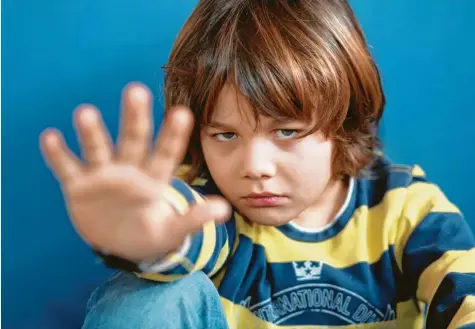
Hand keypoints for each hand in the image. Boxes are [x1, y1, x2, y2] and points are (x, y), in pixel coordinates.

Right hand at [39, 83, 230, 262]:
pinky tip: (50, 137)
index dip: (173, 136)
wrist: (121, 244)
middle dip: (134, 119)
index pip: (166, 154)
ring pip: (98, 149)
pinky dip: (58, 155)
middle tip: (136, 90)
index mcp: (154, 179)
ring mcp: (103, 176)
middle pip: (133, 141)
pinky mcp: (79, 186)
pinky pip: (67, 168)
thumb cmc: (151, 233)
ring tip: (85, 112)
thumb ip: (194, 219)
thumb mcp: (172, 231)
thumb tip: (225, 210)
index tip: (182, 113)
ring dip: (92, 133)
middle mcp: (129, 170)